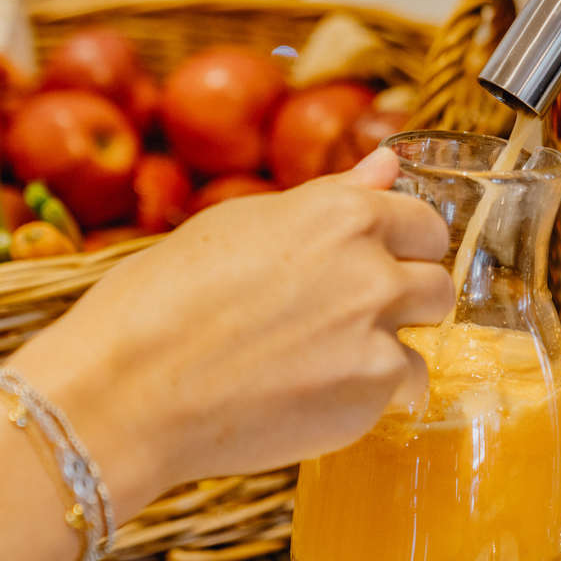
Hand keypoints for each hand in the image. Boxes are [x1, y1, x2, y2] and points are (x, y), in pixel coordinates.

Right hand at [14, 148, 453, 518]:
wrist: (122, 392)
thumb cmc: (158, 301)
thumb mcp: (240, 223)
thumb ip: (331, 198)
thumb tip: (388, 163)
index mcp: (342, 213)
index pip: (423, 221)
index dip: (401, 246)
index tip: (376, 264)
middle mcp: (372, 266)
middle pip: (438, 279)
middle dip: (406, 296)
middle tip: (349, 318)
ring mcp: (377, 331)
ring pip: (428, 334)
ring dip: (395, 343)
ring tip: (330, 358)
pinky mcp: (371, 393)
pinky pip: (406, 387)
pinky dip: (375, 396)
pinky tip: (320, 396)